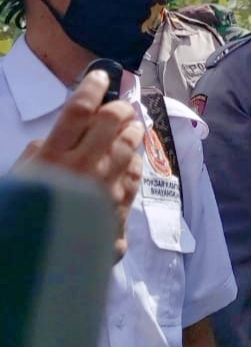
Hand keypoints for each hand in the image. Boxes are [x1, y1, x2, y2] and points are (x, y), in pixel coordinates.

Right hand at [14, 70, 143, 259]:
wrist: (31, 270)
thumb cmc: (21, 218)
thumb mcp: (19, 180)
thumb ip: (40, 154)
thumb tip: (61, 135)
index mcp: (52, 158)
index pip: (77, 110)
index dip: (92, 87)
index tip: (101, 76)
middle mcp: (82, 170)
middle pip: (112, 125)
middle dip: (121, 109)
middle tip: (123, 106)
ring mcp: (104, 193)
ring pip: (129, 150)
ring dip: (133, 134)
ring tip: (133, 128)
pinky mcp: (117, 215)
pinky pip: (133, 182)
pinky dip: (134, 167)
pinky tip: (133, 162)